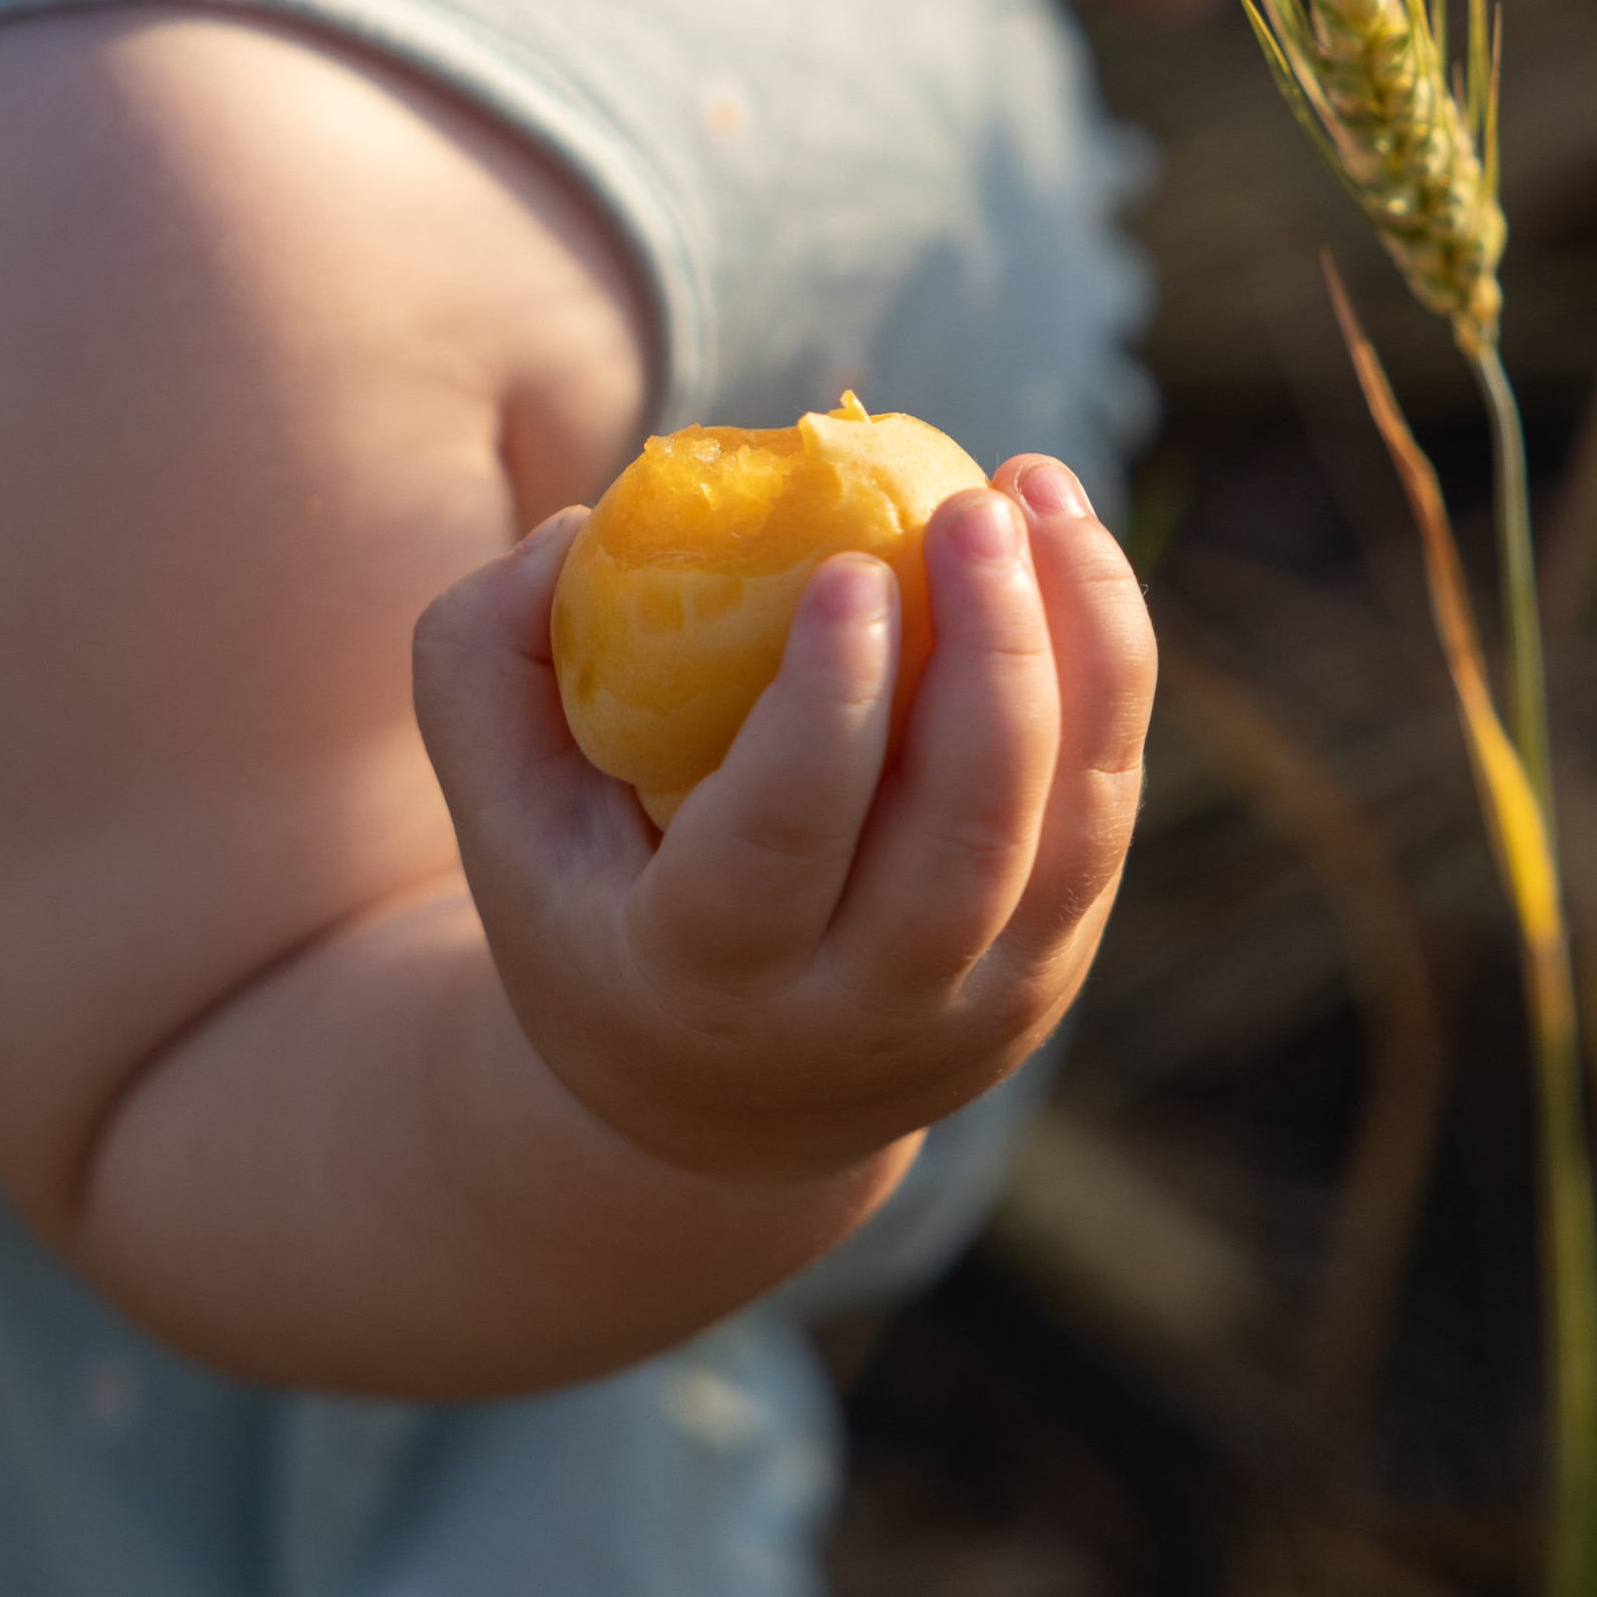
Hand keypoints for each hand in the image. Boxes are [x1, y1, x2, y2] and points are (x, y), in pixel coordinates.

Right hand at [413, 457, 1154, 1187]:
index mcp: (702, 980)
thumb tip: (580, 531)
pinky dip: (1109, 672)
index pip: (783, 846)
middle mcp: (862, 1017)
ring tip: (1037, 490)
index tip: (851, 568)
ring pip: (1067, 831)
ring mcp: (978, 1007)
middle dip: (990, 661)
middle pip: (963, 843)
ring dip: (1080, 649)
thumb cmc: (587, 897)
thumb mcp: (496, 802)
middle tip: (972, 507)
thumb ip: (486, 657)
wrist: (708, 1106)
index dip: (827, 710)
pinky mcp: (1052, 967)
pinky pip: (1104, 811)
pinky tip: (1073, 545)